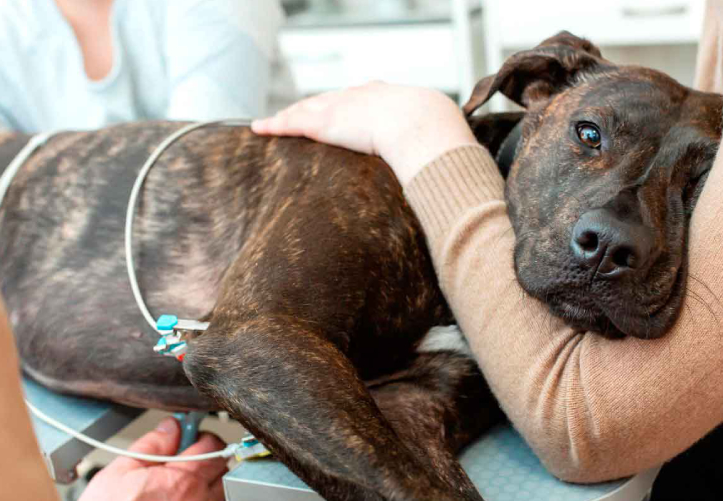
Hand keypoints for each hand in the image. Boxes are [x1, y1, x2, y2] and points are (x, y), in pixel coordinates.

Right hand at [67, 417, 227, 500]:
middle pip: (220, 471)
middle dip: (204, 459)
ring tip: (165, 488)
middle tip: (176, 459)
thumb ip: (150, 445)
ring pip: (211, 498)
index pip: (213, 445)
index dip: (200, 433)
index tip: (185, 433)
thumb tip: (169, 429)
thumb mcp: (118, 474)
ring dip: (197, 487)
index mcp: (184, 482)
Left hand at [252, 81, 478, 184]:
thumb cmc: (442, 140)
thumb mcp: (447, 144)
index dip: (353, 106)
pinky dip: (276, 125)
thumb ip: (444, 160)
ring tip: (274, 123)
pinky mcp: (325, 121)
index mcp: (395, 98)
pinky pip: (293, 122)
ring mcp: (344, 106)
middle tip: (304, 115)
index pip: (366, 99)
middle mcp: (365, 96)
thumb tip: (461, 182)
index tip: (346, 111)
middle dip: (317, 106)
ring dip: (290, 115)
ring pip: (308, 108)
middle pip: (333, 99)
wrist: (426, 129)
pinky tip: (260, 129)